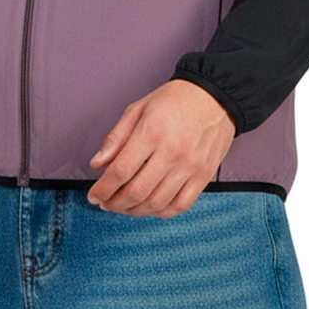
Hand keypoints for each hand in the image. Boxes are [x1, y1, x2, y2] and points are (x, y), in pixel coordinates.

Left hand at [86, 79, 237, 217]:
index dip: (103, 189)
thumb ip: (116, 137)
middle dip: (115, 203)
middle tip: (106, 203)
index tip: (93, 196)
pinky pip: (180, 205)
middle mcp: (171, 152)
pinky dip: (161, 212)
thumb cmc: (175, 100)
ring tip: (124, 206)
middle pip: (136, 192)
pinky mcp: (203, 176)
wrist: (214, 96)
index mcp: (152, 132)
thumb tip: (97, 164)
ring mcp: (190, 167)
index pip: (120, 171)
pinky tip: (150, 206)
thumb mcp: (138, 109)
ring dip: (135, 211)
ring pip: (156, 203)